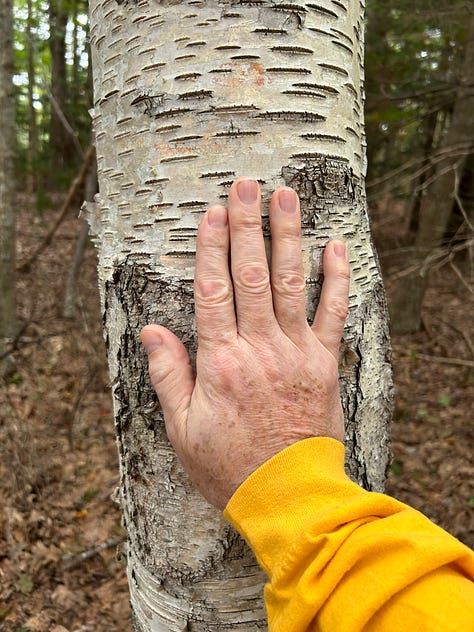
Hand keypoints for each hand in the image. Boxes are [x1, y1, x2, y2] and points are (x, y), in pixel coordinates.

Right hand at [141, 178, 349, 508]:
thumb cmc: (229, 465)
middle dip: (247, 226)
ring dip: (288, 237)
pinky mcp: (324, 363)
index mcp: (222, 362)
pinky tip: (335, 247)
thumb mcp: (183, 428)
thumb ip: (169, 375)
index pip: (214, 291)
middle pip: (252, 275)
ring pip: (292, 284)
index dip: (211, 249)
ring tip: (285, 198)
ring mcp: (297, 352)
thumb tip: (151, 331)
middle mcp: (260, 348)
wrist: (288, 495)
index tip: (212, 213)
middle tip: (246, 185)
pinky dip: (337, 279)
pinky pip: (333, 314)